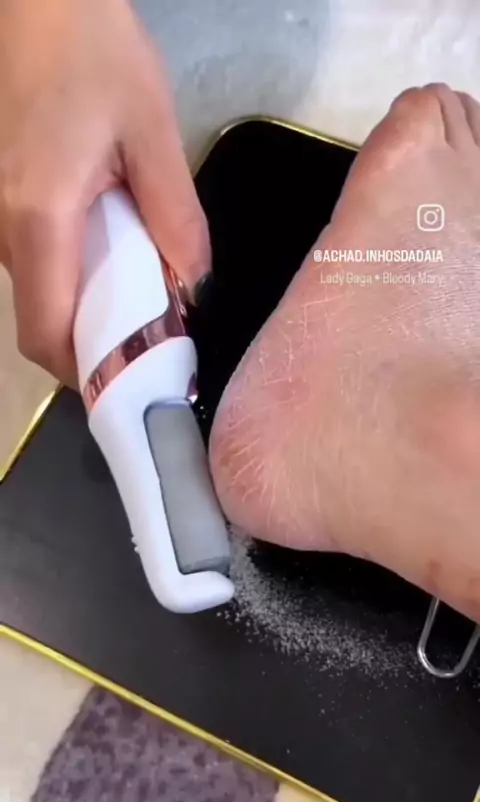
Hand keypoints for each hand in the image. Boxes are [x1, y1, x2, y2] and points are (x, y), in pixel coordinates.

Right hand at [0, 0, 209, 386]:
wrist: (38, 1)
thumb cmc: (96, 54)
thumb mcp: (154, 133)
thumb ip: (177, 219)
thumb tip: (194, 289)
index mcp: (38, 218)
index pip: (48, 334)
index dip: (86, 373)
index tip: (133, 380)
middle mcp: (2, 230)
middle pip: (39, 325)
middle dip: (91, 349)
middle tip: (149, 345)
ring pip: (36, 297)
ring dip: (83, 314)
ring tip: (140, 304)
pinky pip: (34, 265)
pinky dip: (70, 280)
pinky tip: (110, 260)